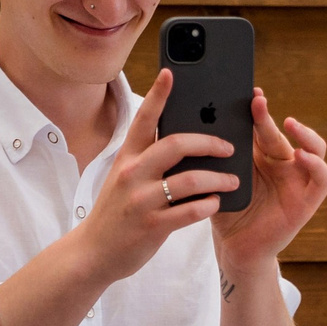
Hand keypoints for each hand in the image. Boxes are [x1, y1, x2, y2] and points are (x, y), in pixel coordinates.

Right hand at [70, 68, 238, 284]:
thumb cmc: (117, 211)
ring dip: (217, 179)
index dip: (158, 95)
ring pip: (189, 180)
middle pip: (175, 144)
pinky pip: (189, 212)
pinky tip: (217, 204)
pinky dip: (208, 206)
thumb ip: (148, 159)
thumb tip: (184, 140)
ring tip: (233, 180)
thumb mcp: (125, 178)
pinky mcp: (152, 226)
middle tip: (229, 147)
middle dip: (208, 142)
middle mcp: (132, 174)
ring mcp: (141, 200)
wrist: (94, 252)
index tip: (171, 73)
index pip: (144, 120)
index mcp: (127, 157)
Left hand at [213, 87, 326, 270]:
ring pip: (314, 149)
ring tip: (290, 124)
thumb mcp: (217, 178)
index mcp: (261, 155)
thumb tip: (196, 124)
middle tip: (256, 102)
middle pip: (282, 133)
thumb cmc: (225, 211)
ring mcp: (298, 181)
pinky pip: (323, 179)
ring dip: (306, 134)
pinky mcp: (308, 201)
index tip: (248, 93)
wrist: (234, 248)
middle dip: (269, 116)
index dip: (258, 109)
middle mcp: (283, 164)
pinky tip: (303, 156)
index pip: (263, 126)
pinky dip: (317, 165)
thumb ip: (215, 156)